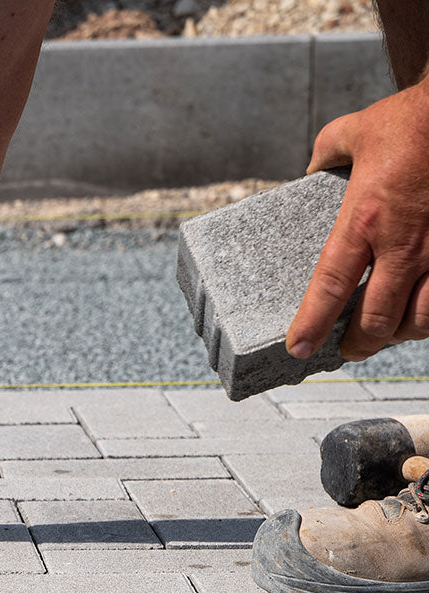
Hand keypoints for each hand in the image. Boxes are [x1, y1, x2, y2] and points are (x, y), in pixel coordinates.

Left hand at [287, 82, 428, 362]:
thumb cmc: (413, 118)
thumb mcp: (355, 131)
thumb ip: (327, 153)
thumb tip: (314, 165)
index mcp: (364, 219)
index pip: (330, 286)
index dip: (312, 323)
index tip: (298, 348)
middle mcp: (404, 243)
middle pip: (378, 317)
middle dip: (360, 343)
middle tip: (347, 351)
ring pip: (422, 318)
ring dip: (401, 333)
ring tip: (386, 335)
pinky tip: (422, 313)